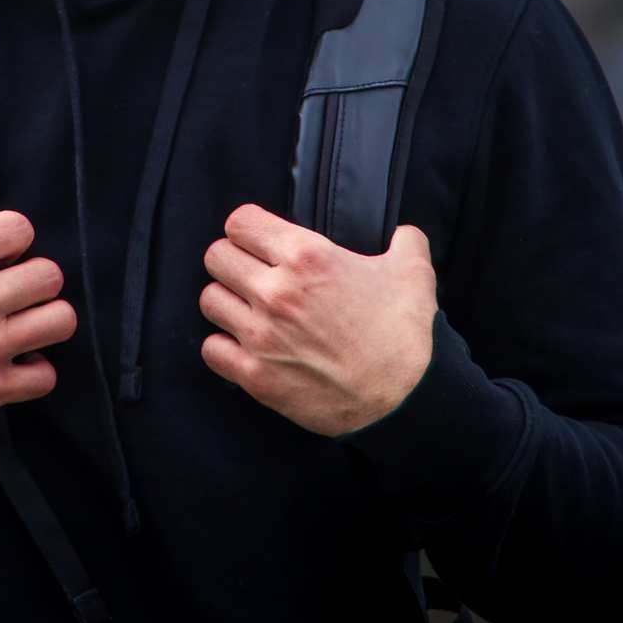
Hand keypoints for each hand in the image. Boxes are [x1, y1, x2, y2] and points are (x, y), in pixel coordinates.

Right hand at [0, 211, 76, 435]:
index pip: (20, 228)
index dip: (13, 238)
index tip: (2, 252)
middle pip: (50, 275)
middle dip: (35, 278)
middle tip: (16, 288)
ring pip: (60, 321)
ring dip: (46, 319)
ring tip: (26, 321)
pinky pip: (44, 377)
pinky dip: (35, 371)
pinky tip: (17, 363)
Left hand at [199, 204, 436, 435]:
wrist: (405, 400)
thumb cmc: (404, 333)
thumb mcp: (413, 271)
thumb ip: (404, 239)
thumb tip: (403, 233)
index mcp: (306, 256)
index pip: (239, 222)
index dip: (248, 228)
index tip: (259, 239)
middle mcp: (275, 291)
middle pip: (216, 256)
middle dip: (233, 260)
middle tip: (252, 272)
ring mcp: (261, 335)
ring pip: (210, 299)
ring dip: (227, 301)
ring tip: (247, 307)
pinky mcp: (255, 375)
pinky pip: (211, 349)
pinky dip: (224, 346)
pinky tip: (243, 344)